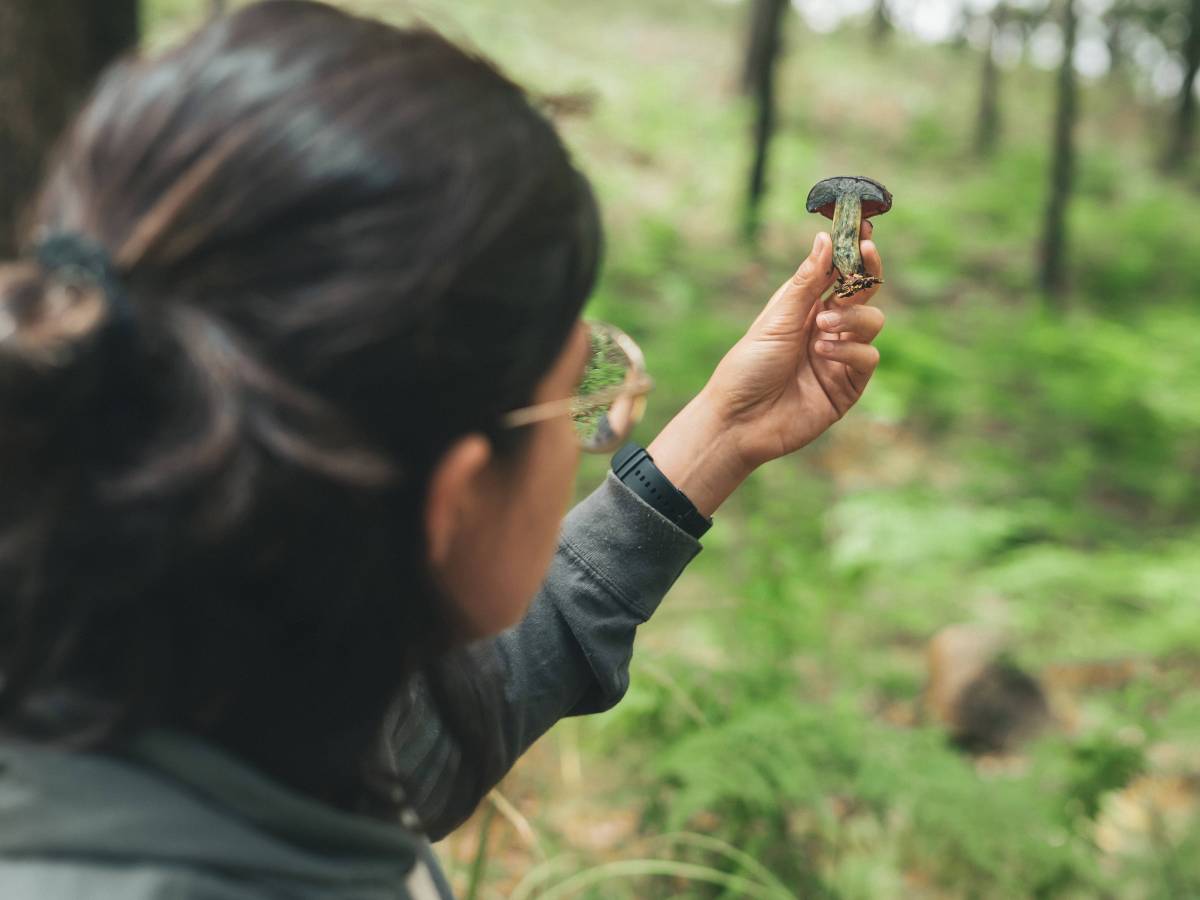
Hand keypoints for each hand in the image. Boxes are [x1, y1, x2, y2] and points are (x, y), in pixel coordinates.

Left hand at [649, 225, 883, 517]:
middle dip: (865, 276)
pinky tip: (824, 353)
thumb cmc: (748, 367)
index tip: (864, 230)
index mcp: (806, 307)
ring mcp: (840, 357)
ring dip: (852, 318)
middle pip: (864, 293)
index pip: (840, 273)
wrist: (738, 420)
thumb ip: (806, 282)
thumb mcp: (776, 319)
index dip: (854, 251)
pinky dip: (851, 351)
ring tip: (822, 327)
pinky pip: (868, 358)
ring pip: (872, 323)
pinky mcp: (848, 386)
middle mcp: (828, 328)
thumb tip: (824, 237)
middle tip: (859, 263)